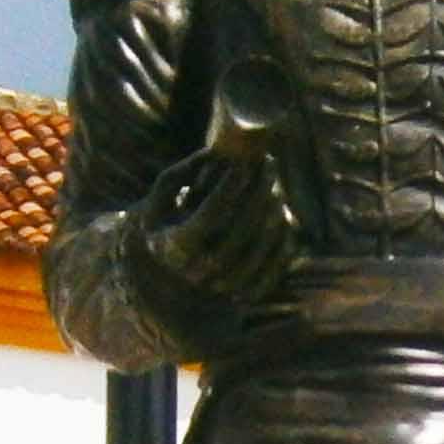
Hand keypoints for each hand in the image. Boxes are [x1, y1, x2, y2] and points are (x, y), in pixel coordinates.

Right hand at [140, 149, 293, 306]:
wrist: (170, 267)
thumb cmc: (167, 220)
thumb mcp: (161, 194)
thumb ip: (184, 171)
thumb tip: (218, 153)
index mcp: (176, 248)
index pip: (210, 215)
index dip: (229, 187)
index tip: (243, 162)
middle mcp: (201, 272)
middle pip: (240, 229)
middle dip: (257, 192)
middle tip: (268, 163)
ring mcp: (226, 285)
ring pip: (261, 246)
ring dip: (273, 210)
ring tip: (274, 187)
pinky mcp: (248, 291)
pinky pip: (276, 263)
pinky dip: (283, 236)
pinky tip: (281, 210)